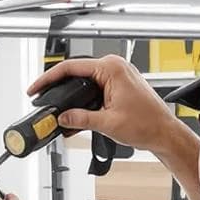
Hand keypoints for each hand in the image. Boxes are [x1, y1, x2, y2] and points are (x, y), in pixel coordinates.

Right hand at [31, 55, 183, 156]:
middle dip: (57, 87)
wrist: (164, 133)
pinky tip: (73, 112)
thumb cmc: (148, 124)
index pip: (70, 67)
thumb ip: (80, 119)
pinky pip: (93, 87)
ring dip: (70, 95)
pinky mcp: (118, 84)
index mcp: (111, 68)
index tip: (35, 88)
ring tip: (56, 109)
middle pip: (75, 72)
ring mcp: (117, 74)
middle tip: (41, 99)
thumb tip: (62, 117)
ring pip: (83, 81)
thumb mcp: (107, 123)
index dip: (48, 79)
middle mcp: (114, 66)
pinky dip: (82, 99)